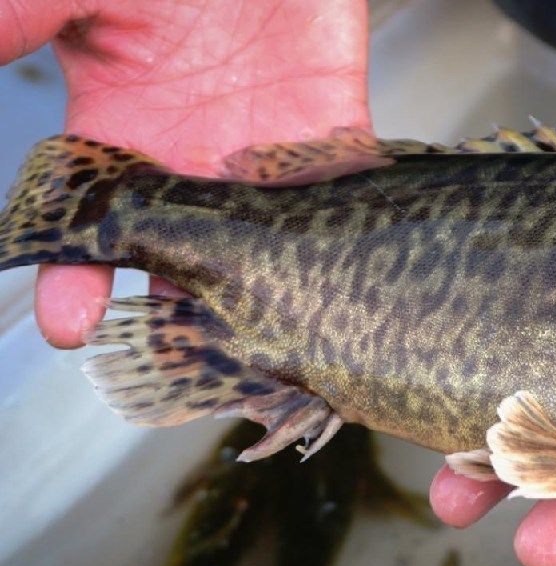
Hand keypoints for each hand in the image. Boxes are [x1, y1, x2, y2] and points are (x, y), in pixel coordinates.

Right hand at [1, 0, 368, 344]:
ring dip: (254, 298)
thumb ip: (19, 24)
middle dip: (167, 309)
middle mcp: (191, 161)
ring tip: (250, 345)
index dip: (73, 278)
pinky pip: (337, 203)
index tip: (66, 327)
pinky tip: (333, 290)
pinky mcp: (331, 139)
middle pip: (176, 256)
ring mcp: (263, 158)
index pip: (88, 225)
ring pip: (259, 251)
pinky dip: (337, 246)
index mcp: (121, 133)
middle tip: (164, 356)